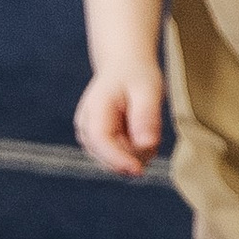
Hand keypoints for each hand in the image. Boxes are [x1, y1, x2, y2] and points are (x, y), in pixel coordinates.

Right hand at [76, 59, 164, 175]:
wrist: (123, 67)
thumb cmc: (136, 76)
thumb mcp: (148, 89)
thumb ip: (146, 116)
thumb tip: (147, 144)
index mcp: (94, 110)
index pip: (100, 140)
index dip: (118, 159)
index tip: (139, 170)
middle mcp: (86, 128)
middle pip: (109, 158)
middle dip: (136, 154)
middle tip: (152, 128)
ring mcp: (90, 139)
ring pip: (117, 163)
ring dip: (138, 152)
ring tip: (146, 123)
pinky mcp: (99, 146)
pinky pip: (121, 160)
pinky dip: (136, 151)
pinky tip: (142, 131)